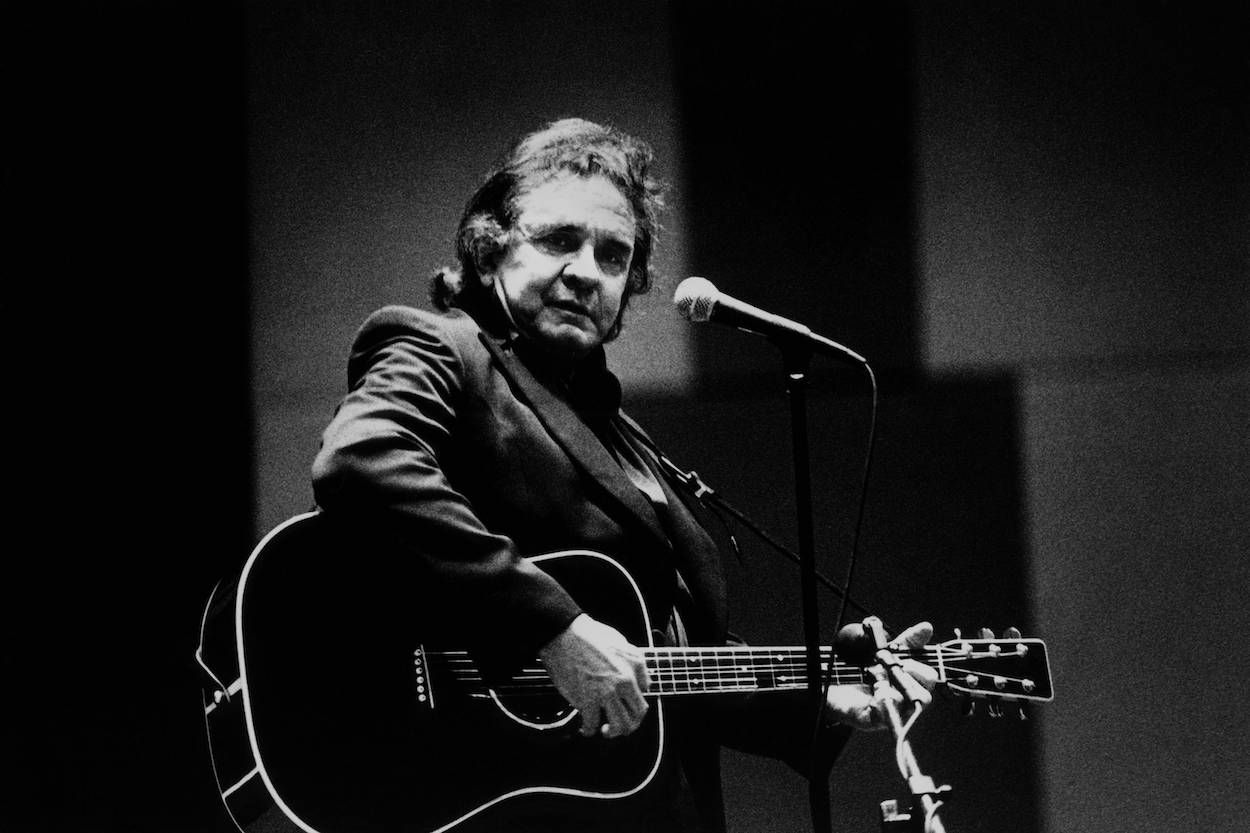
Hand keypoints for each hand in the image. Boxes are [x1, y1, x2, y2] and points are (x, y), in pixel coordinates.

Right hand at [538, 614, 649, 738]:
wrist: (564, 635)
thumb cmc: (590, 636)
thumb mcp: (622, 644)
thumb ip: (636, 665)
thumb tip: (644, 684)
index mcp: (630, 673)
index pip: (642, 705)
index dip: (635, 714)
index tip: (626, 713)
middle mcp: (621, 686)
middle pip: (634, 719)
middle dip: (627, 728)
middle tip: (617, 727)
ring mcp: (604, 694)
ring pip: (618, 726)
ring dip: (611, 733)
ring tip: (603, 730)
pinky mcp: (585, 700)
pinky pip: (591, 725)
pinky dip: (588, 730)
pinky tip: (585, 728)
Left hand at [825, 621, 937, 730]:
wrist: (832, 682)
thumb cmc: (863, 669)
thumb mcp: (884, 650)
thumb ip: (905, 641)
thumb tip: (926, 628)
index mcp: (909, 682)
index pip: (930, 678)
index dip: (920, 668)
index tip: (905, 660)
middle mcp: (904, 701)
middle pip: (925, 697)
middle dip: (910, 679)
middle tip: (890, 668)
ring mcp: (889, 714)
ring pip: (906, 707)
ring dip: (893, 689)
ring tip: (877, 678)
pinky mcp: (871, 721)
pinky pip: (883, 717)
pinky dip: (880, 703)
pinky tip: (872, 693)